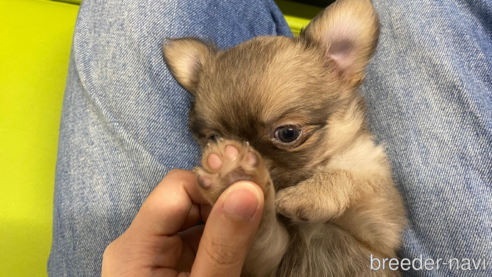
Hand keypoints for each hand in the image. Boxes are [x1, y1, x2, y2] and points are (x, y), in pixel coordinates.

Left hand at [102, 169, 263, 276]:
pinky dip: (219, 235)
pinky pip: (193, 237)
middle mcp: (137, 243)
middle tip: (260, 208)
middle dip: (223, 201)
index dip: (215, 185)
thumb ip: (223, 243)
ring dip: (224, 218)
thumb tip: (249, 189)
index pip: (177, 186)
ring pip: (192, 217)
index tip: (252, 194)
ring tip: (254, 226)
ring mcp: (150, 254)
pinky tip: (240, 241)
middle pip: (185, 198)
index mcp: (134, 246)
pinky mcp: (164, 264)